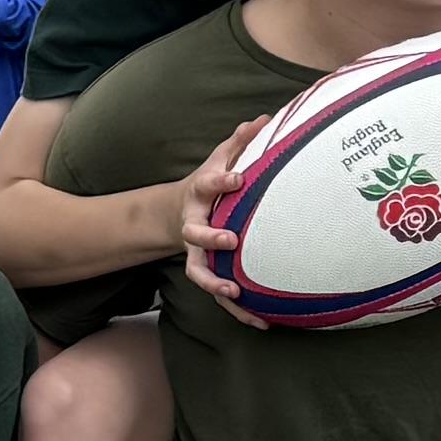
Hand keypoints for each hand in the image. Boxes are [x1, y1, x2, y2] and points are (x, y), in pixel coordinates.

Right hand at [171, 119, 268, 306]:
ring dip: (213, 283)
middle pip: (193, 233)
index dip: (220, 181)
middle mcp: (192, 225)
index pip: (206, 184)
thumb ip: (241, 142)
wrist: (176, 213)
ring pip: (198, 271)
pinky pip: (219, 294)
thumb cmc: (209, 185)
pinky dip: (237, 309)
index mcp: (199, 195)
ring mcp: (197, 252)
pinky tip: (261, 322)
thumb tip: (263, 118)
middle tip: (230, 240)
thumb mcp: (221, 159)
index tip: (238, 178)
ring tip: (233, 291)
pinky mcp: (207, 272)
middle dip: (209, 237)